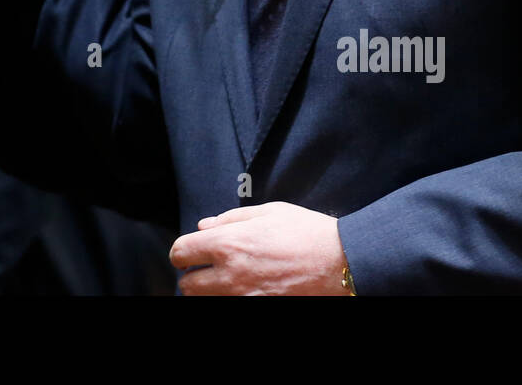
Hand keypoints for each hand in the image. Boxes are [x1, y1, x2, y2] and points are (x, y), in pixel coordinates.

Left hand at [169, 201, 348, 294]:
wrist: (341, 261)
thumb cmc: (306, 232)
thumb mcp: (268, 212)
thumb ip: (230, 219)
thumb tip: (204, 226)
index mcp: (229, 244)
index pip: (181, 253)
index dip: (182, 252)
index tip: (190, 252)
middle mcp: (231, 275)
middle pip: (188, 286)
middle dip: (193, 276)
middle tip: (206, 269)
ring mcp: (245, 298)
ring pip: (206, 302)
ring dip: (209, 292)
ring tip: (225, 280)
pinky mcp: (259, 309)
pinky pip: (230, 307)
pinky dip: (230, 299)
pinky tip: (243, 289)